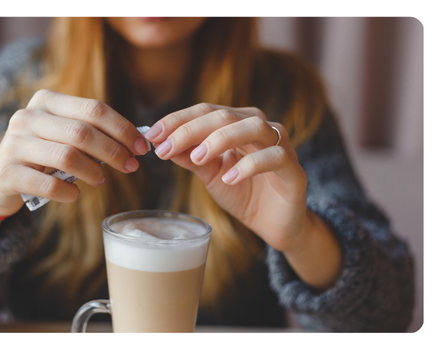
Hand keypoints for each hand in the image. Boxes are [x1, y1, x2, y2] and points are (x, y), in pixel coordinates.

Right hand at [0, 90, 149, 239]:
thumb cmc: (42, 156)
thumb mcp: (63, 137)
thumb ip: (92, 134)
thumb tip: (136, 144)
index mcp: (46, 101)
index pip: (93, 109)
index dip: (122, 129)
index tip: (141, 147)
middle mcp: (27, 117)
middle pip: (82, 132)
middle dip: (114, 151)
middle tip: (131, 167)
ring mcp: (14, 144)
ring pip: (66, 156)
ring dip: (93, 171)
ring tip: (101, 180)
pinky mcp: (6, 172)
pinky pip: (47, 185)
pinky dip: (68, 192)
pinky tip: (75, 195)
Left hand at [144, 103, 307, 251]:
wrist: (273, 224)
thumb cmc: (242, 192)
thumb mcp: (210, 174)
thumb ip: (190, 157)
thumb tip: (160, 143)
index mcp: (238, 123)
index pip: (206, 111)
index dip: (177, 120)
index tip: (151, 134)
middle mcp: (261, 127)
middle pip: (224, 116)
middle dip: (190, 130)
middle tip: (165, 147)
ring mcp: (281, 146)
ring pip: (253, 128)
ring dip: (220, 140)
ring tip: (197, 158)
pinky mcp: (294, 170)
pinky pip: (274, 157)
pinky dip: (250, 165)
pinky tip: (229, 178)